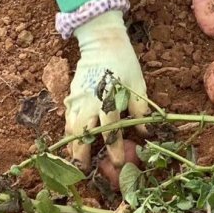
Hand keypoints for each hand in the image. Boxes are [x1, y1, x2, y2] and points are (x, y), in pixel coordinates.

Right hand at [66, 11, 149, 170]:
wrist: (101, 41)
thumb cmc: (123, 62)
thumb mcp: (138, 83)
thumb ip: (140, 108)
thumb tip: (147, 131)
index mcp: (108, 99)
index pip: (110, 131)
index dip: (113, 149)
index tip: (117, 163)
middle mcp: (89, 102)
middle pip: (82, 135)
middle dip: (82, 155)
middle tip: (84, 171)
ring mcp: (77, 99)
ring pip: (70, 129)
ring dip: (71, 146)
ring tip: (74, 162)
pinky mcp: (71, 95)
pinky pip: (66, 119)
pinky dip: (67, 133)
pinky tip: (70, 142)